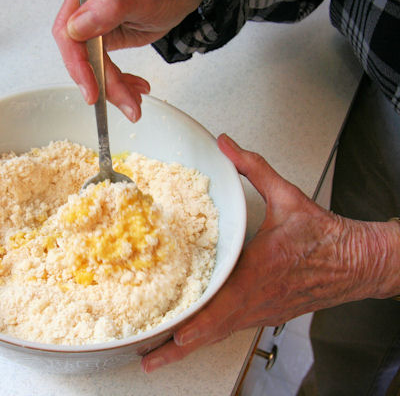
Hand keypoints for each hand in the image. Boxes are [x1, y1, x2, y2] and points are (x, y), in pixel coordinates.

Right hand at [52, 0, 201, 121]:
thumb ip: (106, 9)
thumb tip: (77, 28)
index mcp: (83, 0)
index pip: (68, 37)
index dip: (79, 68)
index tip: (92, 91)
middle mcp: (84, 14)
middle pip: (83, 58)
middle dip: (105, 86)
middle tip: (125, 104)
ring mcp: (94, 28)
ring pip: (95, 68)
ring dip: (115, 89)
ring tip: (133, 102)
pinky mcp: (106, 40)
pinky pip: (105, 68)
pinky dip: (120, 83)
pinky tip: (133, 90)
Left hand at [141, 134, 399, 372]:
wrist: (358, 261)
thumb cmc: (325, 237)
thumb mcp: (288, 196)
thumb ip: (254, 168)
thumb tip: (228, 145)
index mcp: (258, 272)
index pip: (222, 306)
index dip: (195, 325)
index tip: (170, 338)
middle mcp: (257, 298)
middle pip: (212, 332)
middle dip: (177, 350)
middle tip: (149, 361)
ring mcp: (263, 311)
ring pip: (220, 335)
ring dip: (189, 348)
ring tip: (160, 358)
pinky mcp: (268, 314)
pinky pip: (232, 329)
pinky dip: (209, 337)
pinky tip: (193, 339)